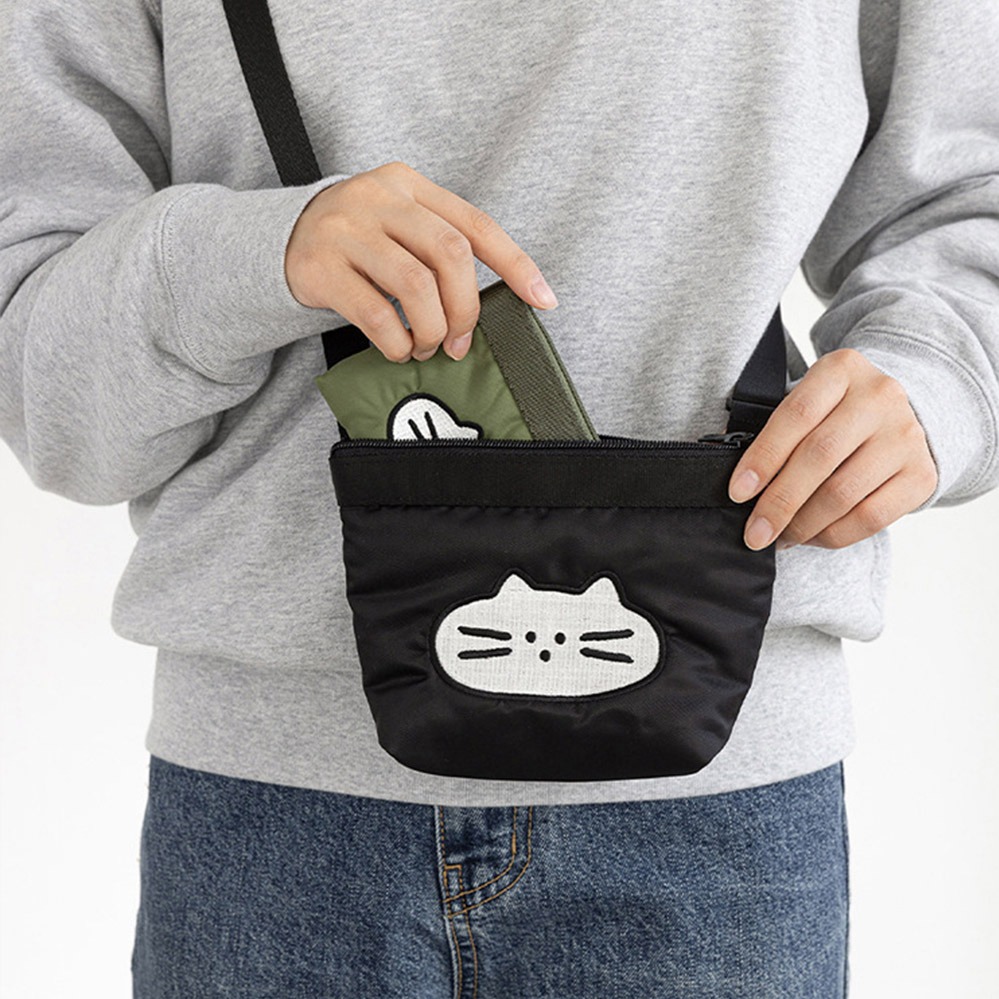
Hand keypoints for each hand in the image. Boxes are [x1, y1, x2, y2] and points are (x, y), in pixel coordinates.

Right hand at [284, 160, 557, 362]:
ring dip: (431, 329)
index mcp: (410, 185)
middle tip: (459, 341)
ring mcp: (346, 229)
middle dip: (465, 308)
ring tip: (427, 347)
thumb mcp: (399, 226)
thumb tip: (485, 308)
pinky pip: (374, 312)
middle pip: (448, 254)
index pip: (475, 224)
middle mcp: (379, 198)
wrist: (280, 240)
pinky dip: (397, 341)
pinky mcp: (319, 266)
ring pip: (414, 284)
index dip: (515, 263)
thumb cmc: (358, 243)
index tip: (543, 299)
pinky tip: (398, 349)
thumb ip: (438, 249)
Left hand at [728, 348, 938, 549]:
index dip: (763, 457)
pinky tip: (811, 537)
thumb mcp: (808, 401)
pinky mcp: (921, 474)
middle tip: (754, 532)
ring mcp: (906, 435)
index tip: (737, 492)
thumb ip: (778, 431)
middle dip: (779, 502)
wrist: (898, 415)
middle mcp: (880, 396)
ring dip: (803, 524)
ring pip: (844, 492)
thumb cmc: (834, 413)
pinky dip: (833, 535)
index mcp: (842, 369)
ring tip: (780, 537)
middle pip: (819, 457)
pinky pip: (871, 517)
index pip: (796, 415)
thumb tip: (739, 486)